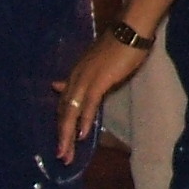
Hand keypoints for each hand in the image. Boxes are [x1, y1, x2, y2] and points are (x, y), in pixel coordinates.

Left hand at [53, 32, 150, 162]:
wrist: (129, 32)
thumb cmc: (118, 47)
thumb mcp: (96, 65)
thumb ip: (82, 78)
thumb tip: (59, 86)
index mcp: (76, 76)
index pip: (64, 104)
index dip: (62, 125)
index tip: (62, 143)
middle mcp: (75, 79)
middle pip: (64, 112)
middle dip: (61, 136)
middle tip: (61, 156)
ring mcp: (85, 80)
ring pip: (72, 112)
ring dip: (68, 135)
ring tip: (66, 154)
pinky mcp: (98, 82)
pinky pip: (88, 105)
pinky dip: (84, 121)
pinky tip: (82, 135)